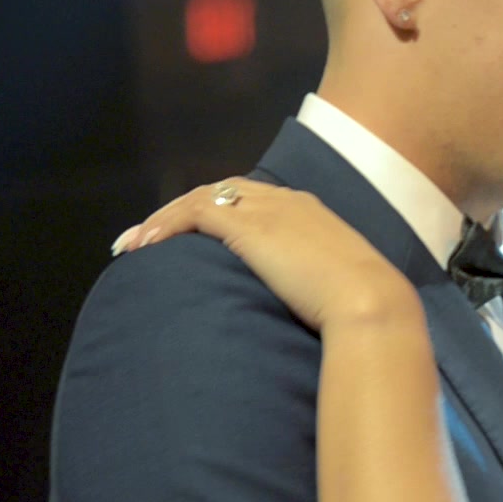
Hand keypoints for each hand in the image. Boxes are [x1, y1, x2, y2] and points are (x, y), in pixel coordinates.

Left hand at [114, 178, 418, 332]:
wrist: (372, 304)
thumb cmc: (364, 307)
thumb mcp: (339, 287)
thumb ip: (317, 284)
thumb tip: (306, 309)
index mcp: (310, 212)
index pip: (251, 200)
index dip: (215, 214)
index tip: (191, 238)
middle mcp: (287, 202)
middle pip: (220, 192)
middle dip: (179, 211)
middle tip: (145, 238)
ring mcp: (268, 212)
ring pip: (200, 198)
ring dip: (161, 219)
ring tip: (131, 245)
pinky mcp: (249, 228)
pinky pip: (194, 215)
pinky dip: (165, 226)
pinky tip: (145, 247)